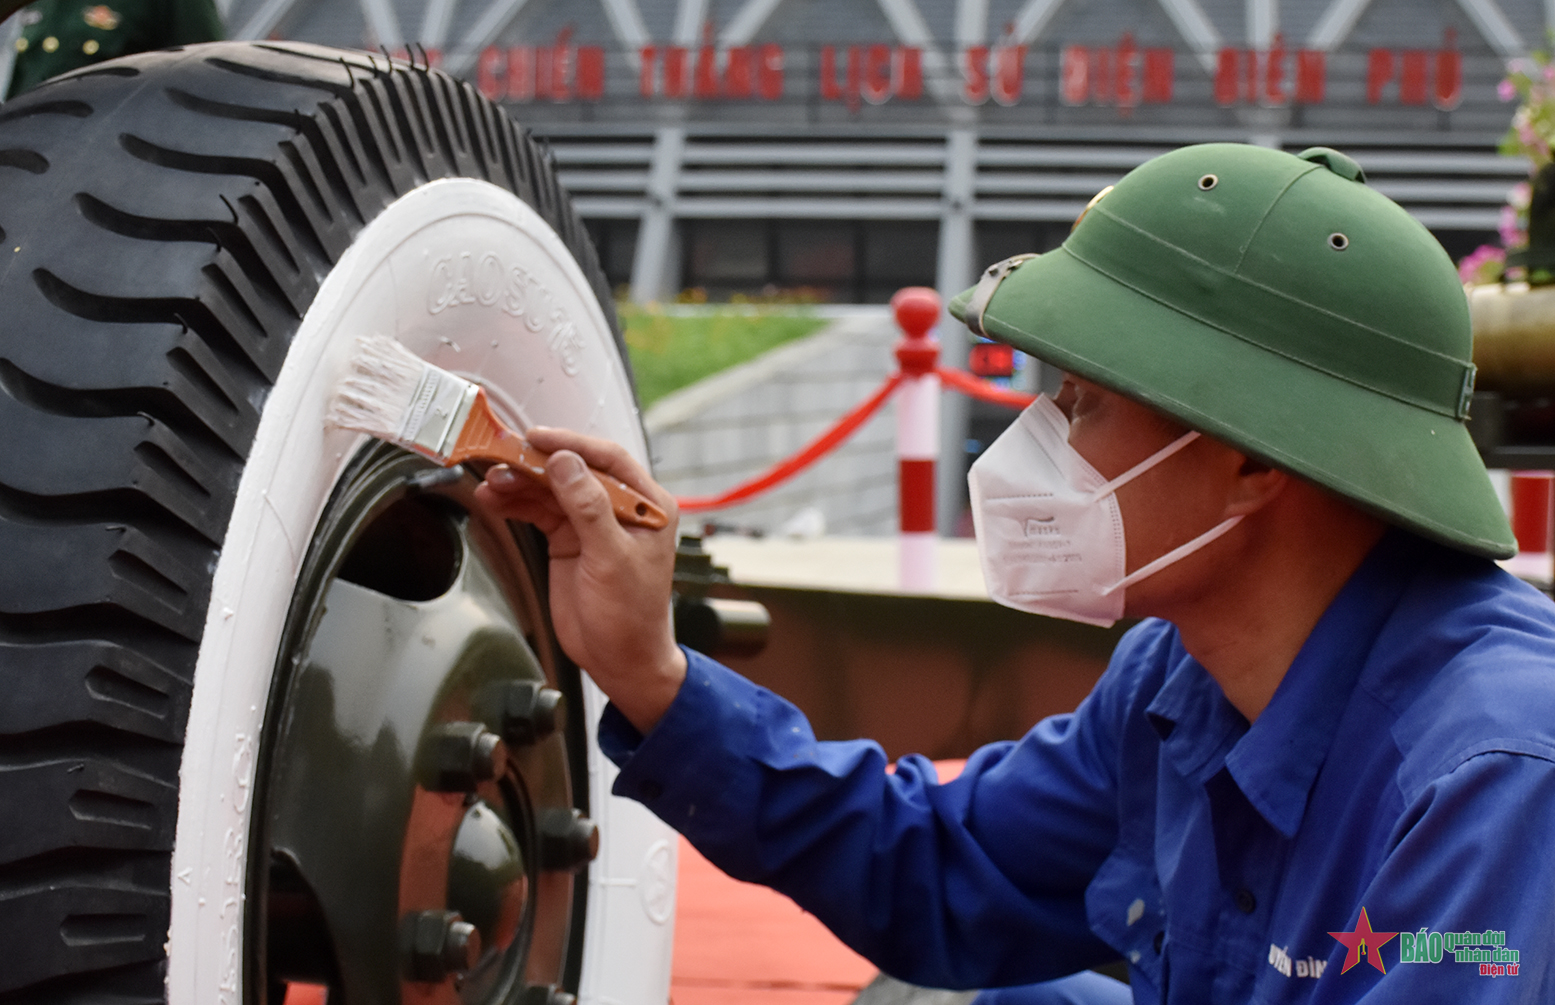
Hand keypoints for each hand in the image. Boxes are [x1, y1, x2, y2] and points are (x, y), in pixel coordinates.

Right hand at [473, 427, 686, 733]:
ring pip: (551, 489)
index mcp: (647, 505)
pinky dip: (516, 504)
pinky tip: (495, 500)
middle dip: (536, 463)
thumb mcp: (612, 559)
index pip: (607, 459)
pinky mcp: (569, 540)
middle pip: (573, 470)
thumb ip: (589, 508)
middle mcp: (620, 508)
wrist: (620, 659)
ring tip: (492, 482)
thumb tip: (568, 464)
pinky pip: (539, 511)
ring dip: (520, 483)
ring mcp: (592, 523)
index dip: (571, 444)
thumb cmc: (632, 616)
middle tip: (502, 457)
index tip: (537, 438)